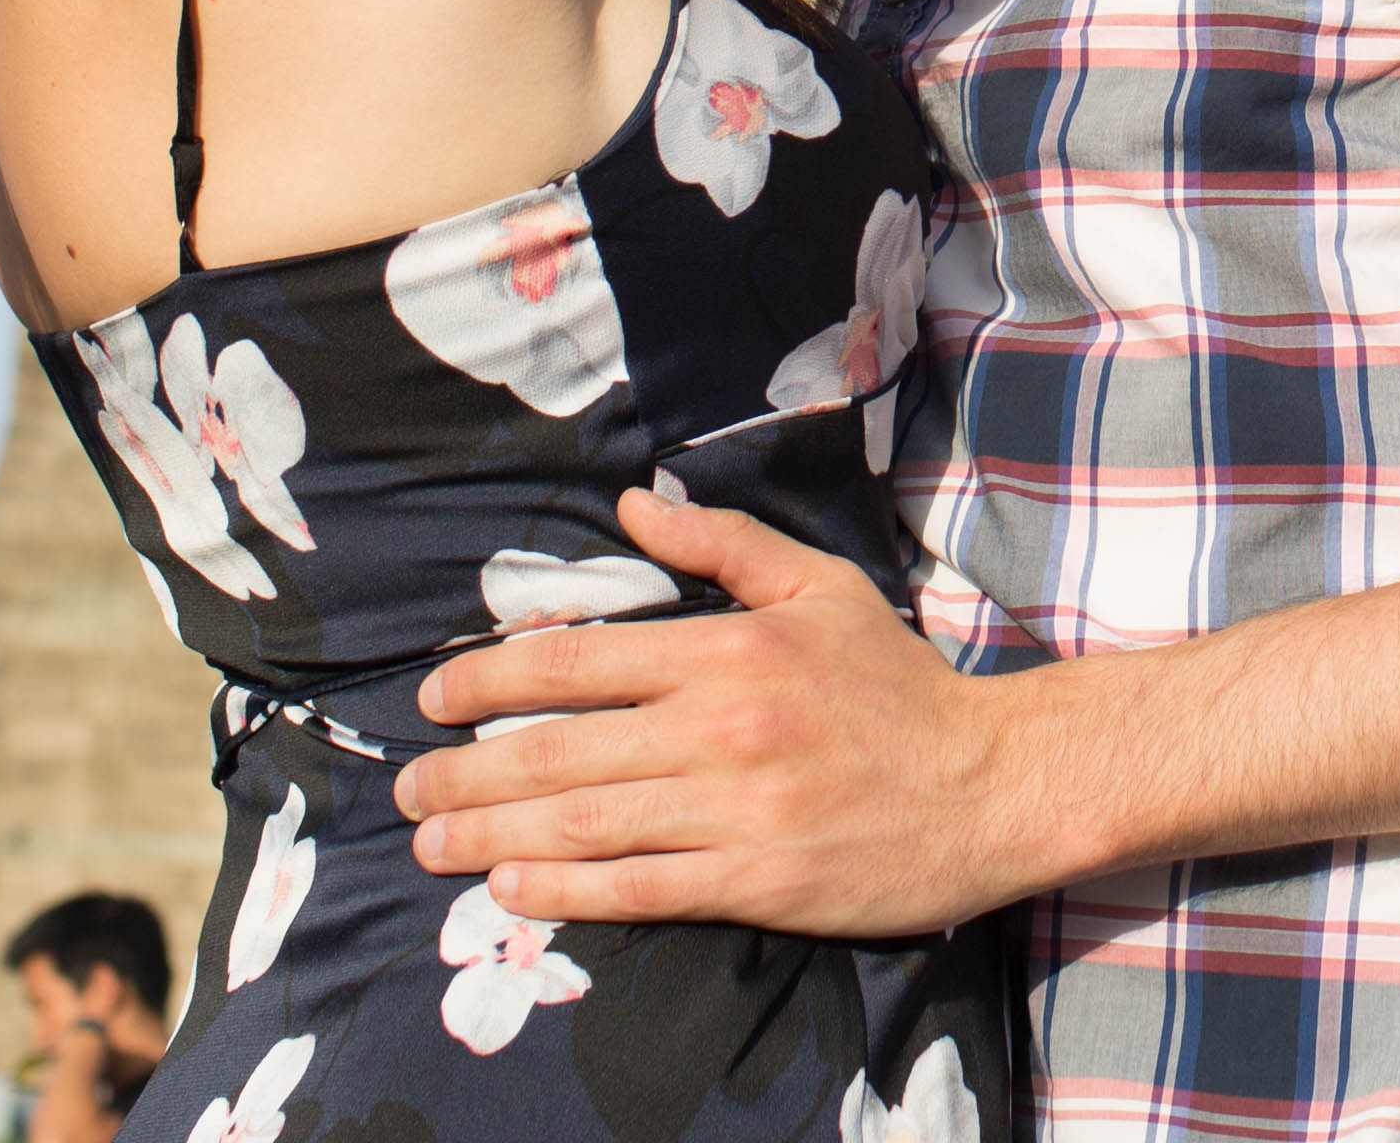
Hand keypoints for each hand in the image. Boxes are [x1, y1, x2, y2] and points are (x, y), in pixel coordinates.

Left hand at [391, 486, 1058, 938]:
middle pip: (561, 749)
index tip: (435, 700)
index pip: (577, 661)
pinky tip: (512, 892)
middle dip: (468, 771)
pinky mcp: (756, 881)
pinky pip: (639, 888)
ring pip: (586, 822)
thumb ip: (723, 545)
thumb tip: (632, 505)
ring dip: (493, 835)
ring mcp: (737, 808)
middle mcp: (722, 726)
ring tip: (433, 844)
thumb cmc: (898, 685)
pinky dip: (566, 893)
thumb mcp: (820, 588)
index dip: (489, 680)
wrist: (990, 785)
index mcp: (728, 649)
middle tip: (409, 787)